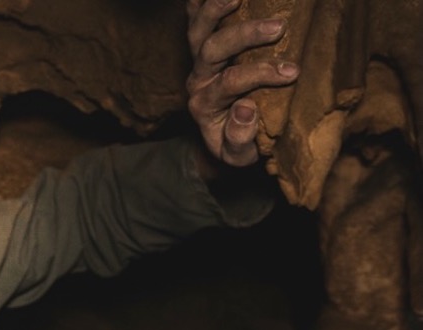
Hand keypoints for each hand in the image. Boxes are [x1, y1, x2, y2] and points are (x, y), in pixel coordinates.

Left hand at [186, 0, 298, 167]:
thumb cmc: (236, 146)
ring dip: (216, 9)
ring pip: (197, 30)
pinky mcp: (200, 45)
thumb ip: (239, 140)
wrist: (220, 138)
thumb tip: (244, 109)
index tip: (293, 72)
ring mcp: (196, 60)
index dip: (261, 74)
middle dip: (245, 36)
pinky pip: (195, 20)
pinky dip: (201, 4)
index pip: (229, 83)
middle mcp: (197, 80)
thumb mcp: (238, 156)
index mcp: (204, 105)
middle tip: (280, 27)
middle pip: (211, 50)